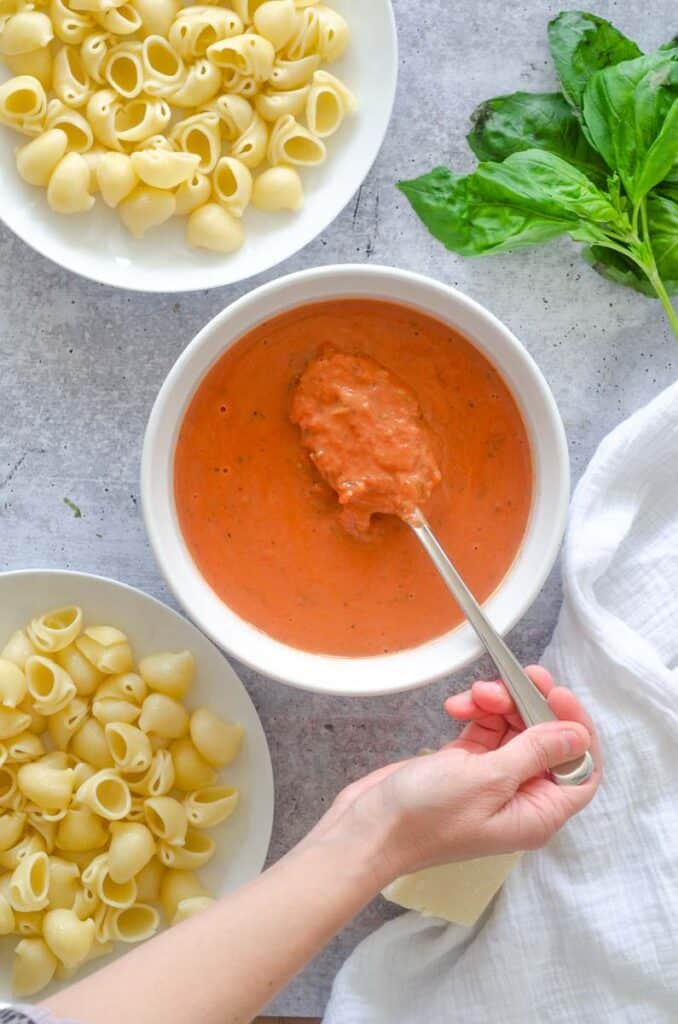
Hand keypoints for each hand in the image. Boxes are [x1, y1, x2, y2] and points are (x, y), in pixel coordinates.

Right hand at [320, 667, 600, 885]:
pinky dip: (476, 713)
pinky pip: (485, 729)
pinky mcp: (466, 766)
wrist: (368, 830)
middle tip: (512, 678)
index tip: (554, 694)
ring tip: (473, 696)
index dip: (575, 729)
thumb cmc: (425, 818)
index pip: (580, 768)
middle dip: (529, 706)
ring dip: (498, 704)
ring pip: (513, 729)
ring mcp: (492, 781)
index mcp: (537, 813)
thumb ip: (535, 752)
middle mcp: (521, 798)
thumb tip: (578, 735)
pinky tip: (457, 707)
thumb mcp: (487, 780)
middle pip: (546, 740)